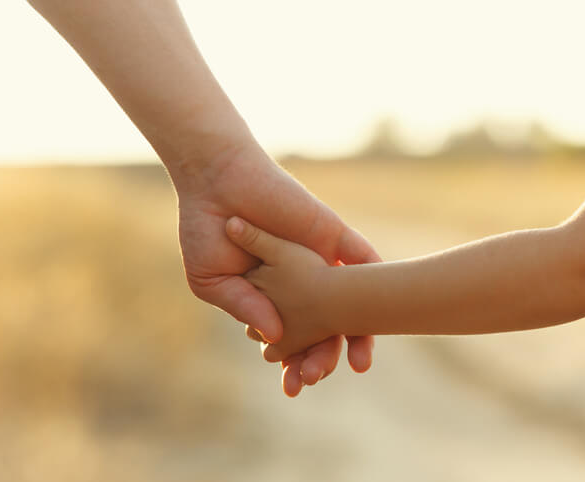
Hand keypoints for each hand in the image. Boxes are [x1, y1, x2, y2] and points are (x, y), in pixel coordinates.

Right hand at [174, 141, 379, 395]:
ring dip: (357, 335)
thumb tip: (276, 337)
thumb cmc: (206, 230)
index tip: (293, 386)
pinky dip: (376, 289)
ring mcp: (319, 259)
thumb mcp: (213, 281)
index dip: (293, 363)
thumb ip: (245, 307)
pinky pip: (364, 261)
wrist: (215, 181)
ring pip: (351, 303)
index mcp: (271, 295)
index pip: (291, 337)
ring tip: (358, 364)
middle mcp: (300, 281)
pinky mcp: (332, 235)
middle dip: (323, 357)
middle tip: (317, 378)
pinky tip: (379, 319)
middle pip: (324, 328)